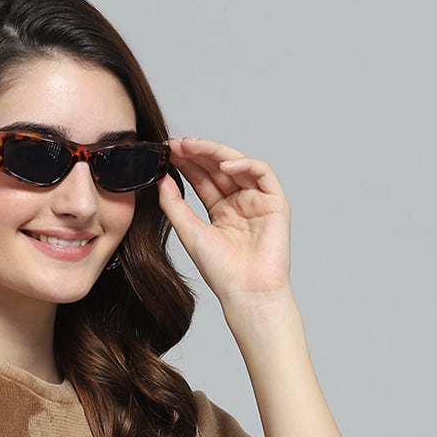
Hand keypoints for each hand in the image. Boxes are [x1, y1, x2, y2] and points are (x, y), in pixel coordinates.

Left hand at [157, 136, 292, 313]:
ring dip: (216, 153)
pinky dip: (244, 164)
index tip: (167, 151)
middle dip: (198, 153)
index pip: (203, 179)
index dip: (187, 163)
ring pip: (238, 165)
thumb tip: (160, 179)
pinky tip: (224, 165)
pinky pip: (262, 173)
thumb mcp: (189, 232)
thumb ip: (173, 205)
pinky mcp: (276, 202)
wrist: (246, 292)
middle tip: (177, 144)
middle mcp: (240, 203)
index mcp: (221, 212)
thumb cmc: (221, 271)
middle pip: (218, 169)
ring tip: (193, 146)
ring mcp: (258, 201)